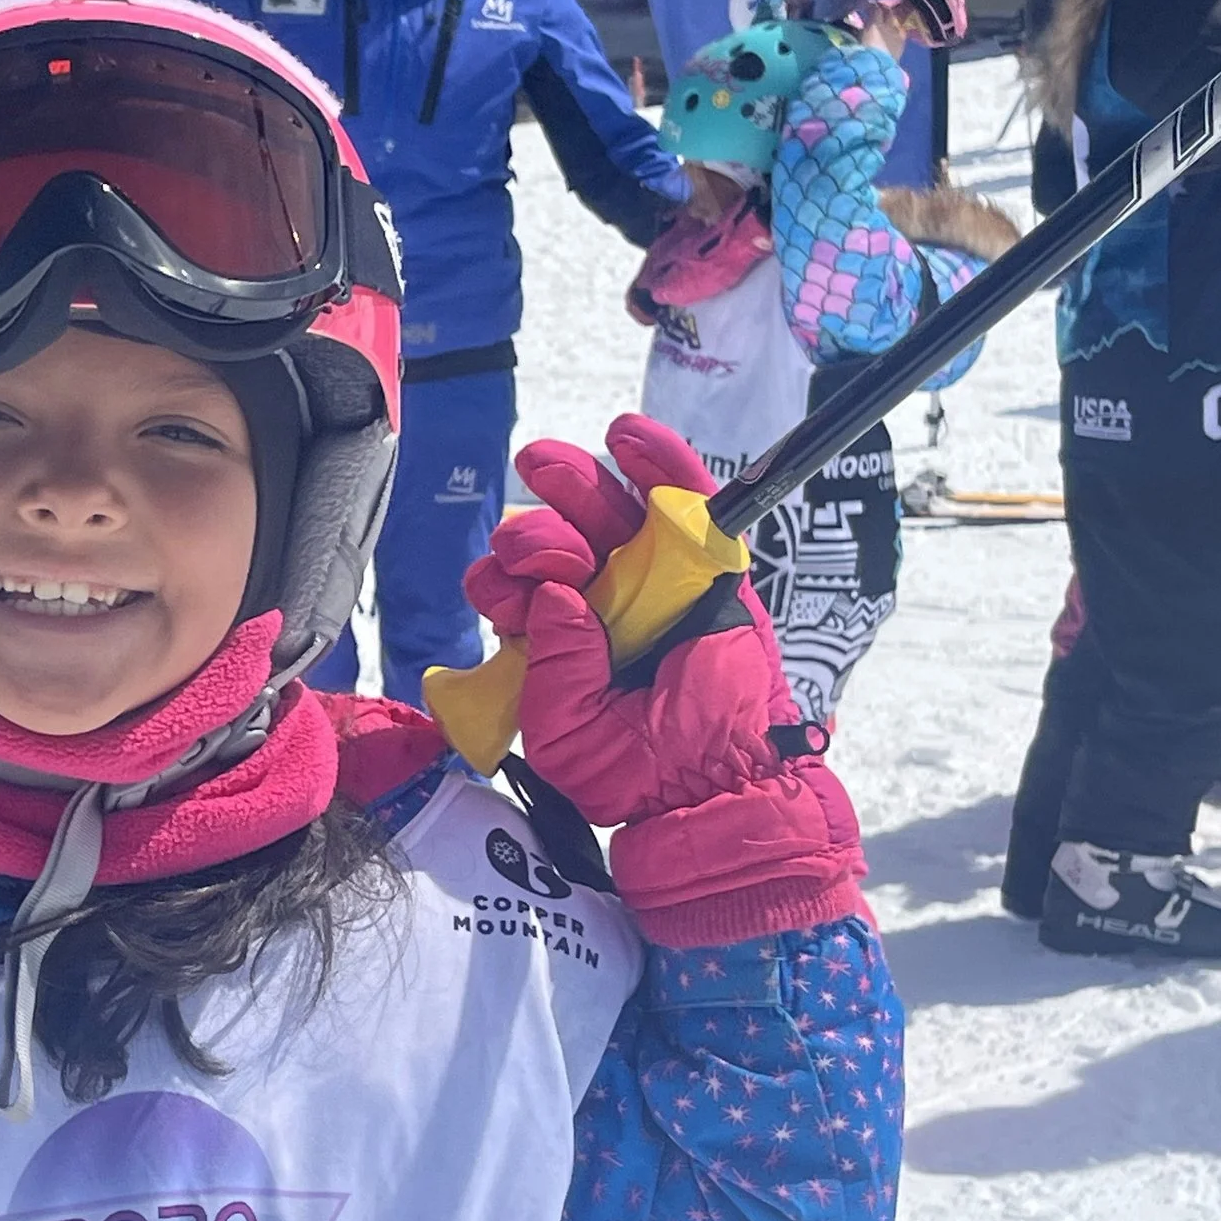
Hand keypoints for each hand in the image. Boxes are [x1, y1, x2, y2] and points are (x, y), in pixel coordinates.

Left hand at [461, 415, 861, 941]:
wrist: (719, 786)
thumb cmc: (636, 771)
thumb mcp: (567, 735)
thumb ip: (553, 674)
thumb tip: (556, 599)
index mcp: (553, 639)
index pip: (514, 589)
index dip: (501, 580)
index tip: (510, 594)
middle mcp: (597, 603)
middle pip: (554, 541)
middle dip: (534, 532)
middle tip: (537, 546)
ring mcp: (651, 579)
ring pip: (607, 512)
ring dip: (574, 483)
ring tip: (547, 467)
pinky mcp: (708, 564)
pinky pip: (683, 501)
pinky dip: (658, 461)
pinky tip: (626, 435)